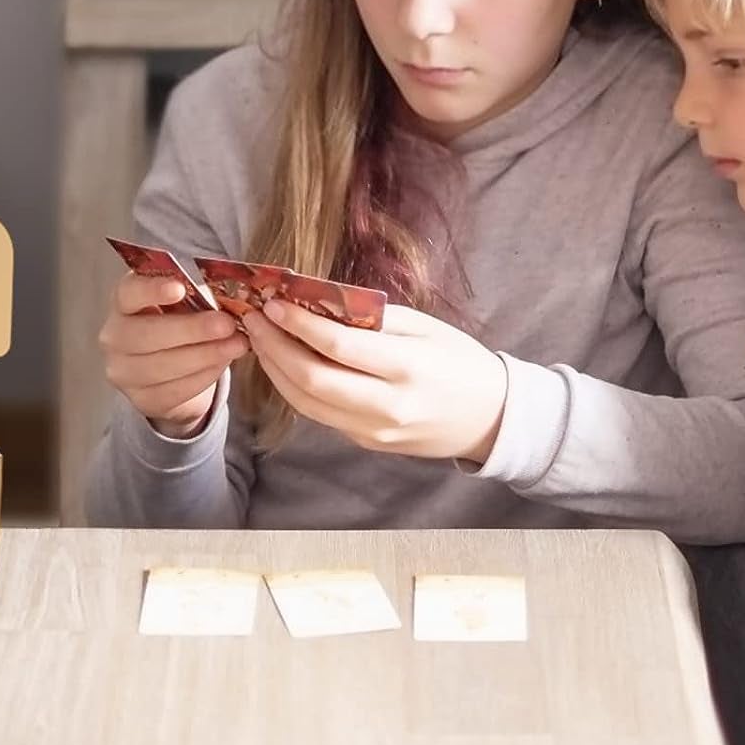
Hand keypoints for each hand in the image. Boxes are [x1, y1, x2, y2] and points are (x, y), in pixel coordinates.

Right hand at [98, 271, 246, 432]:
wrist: (172, 368)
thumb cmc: (179, 321)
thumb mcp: (184, 301)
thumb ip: (197, 294)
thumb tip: (231, 294)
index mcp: (124, 301)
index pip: (129, 292)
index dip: (152, 290)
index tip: (180, 288)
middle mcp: (114, 336)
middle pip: (147, 334)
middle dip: (191, 329)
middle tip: (227, 324)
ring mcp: (123, 371)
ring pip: (162, 366)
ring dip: (206, 355)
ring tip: (237, 344)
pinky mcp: (141, 399)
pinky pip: (175, 390)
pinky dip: (205, 376)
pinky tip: (224, 363)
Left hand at [242, 301, 508, 462]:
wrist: (491, 419)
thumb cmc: (462, 361)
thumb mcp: (426, 327)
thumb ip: (374, 317)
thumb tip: (320, 301)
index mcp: (407, 368)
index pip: (337, 345)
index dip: (298, 323)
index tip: (273, 302)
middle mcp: (387, 406)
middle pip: (312, 379)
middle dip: (275, 347)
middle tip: (253, 319)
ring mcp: (373, 431)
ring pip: (306, 404)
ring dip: (275, 370)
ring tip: (260, 339)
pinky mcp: (366, 443)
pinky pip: (320, 415)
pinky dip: (295, 388)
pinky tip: (284, 363)